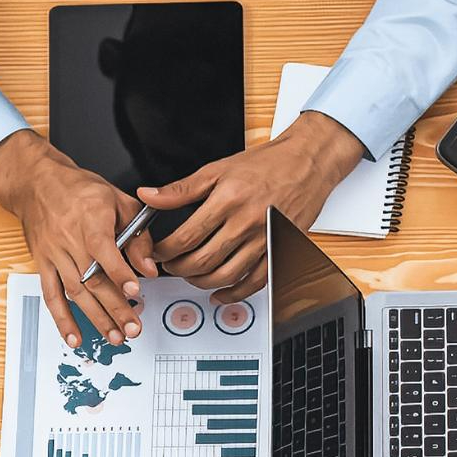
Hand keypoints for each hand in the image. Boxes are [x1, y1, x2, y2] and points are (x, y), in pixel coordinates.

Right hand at [0, 130, 156, 349]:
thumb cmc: (80, 190)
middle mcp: (69, 239)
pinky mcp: (42, 264)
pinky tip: (75, 338)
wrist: (37, 183)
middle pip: (93, 279)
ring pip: (76, 292)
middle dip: (115, 307)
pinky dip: (62, 320)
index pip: (104, 250)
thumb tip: (149, 267)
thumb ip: (137, 235)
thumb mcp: (118, 200)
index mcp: (90, 219)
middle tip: (133, 328)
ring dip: (95, 318)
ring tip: (114, 337)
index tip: (135, 290)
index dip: (120, 272)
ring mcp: (54, 254)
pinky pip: (51, 295)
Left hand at [142, 111, 364, 301]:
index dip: (165, 250)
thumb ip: (181, 189)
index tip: (157, 251)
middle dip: (178, 269)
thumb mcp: (218, 169)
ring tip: (189, 275)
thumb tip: (149, 197)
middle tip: (169, 265)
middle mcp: (247, 222)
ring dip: (200, 282)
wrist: (307, 163)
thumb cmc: (267, 164)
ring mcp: (264, 239)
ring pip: (226, 276)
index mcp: (228, 200)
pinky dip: (234, 293)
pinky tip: (220, 293)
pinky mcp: (279, 250)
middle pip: (203, 261)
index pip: (187, 236)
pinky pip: (255, 282)